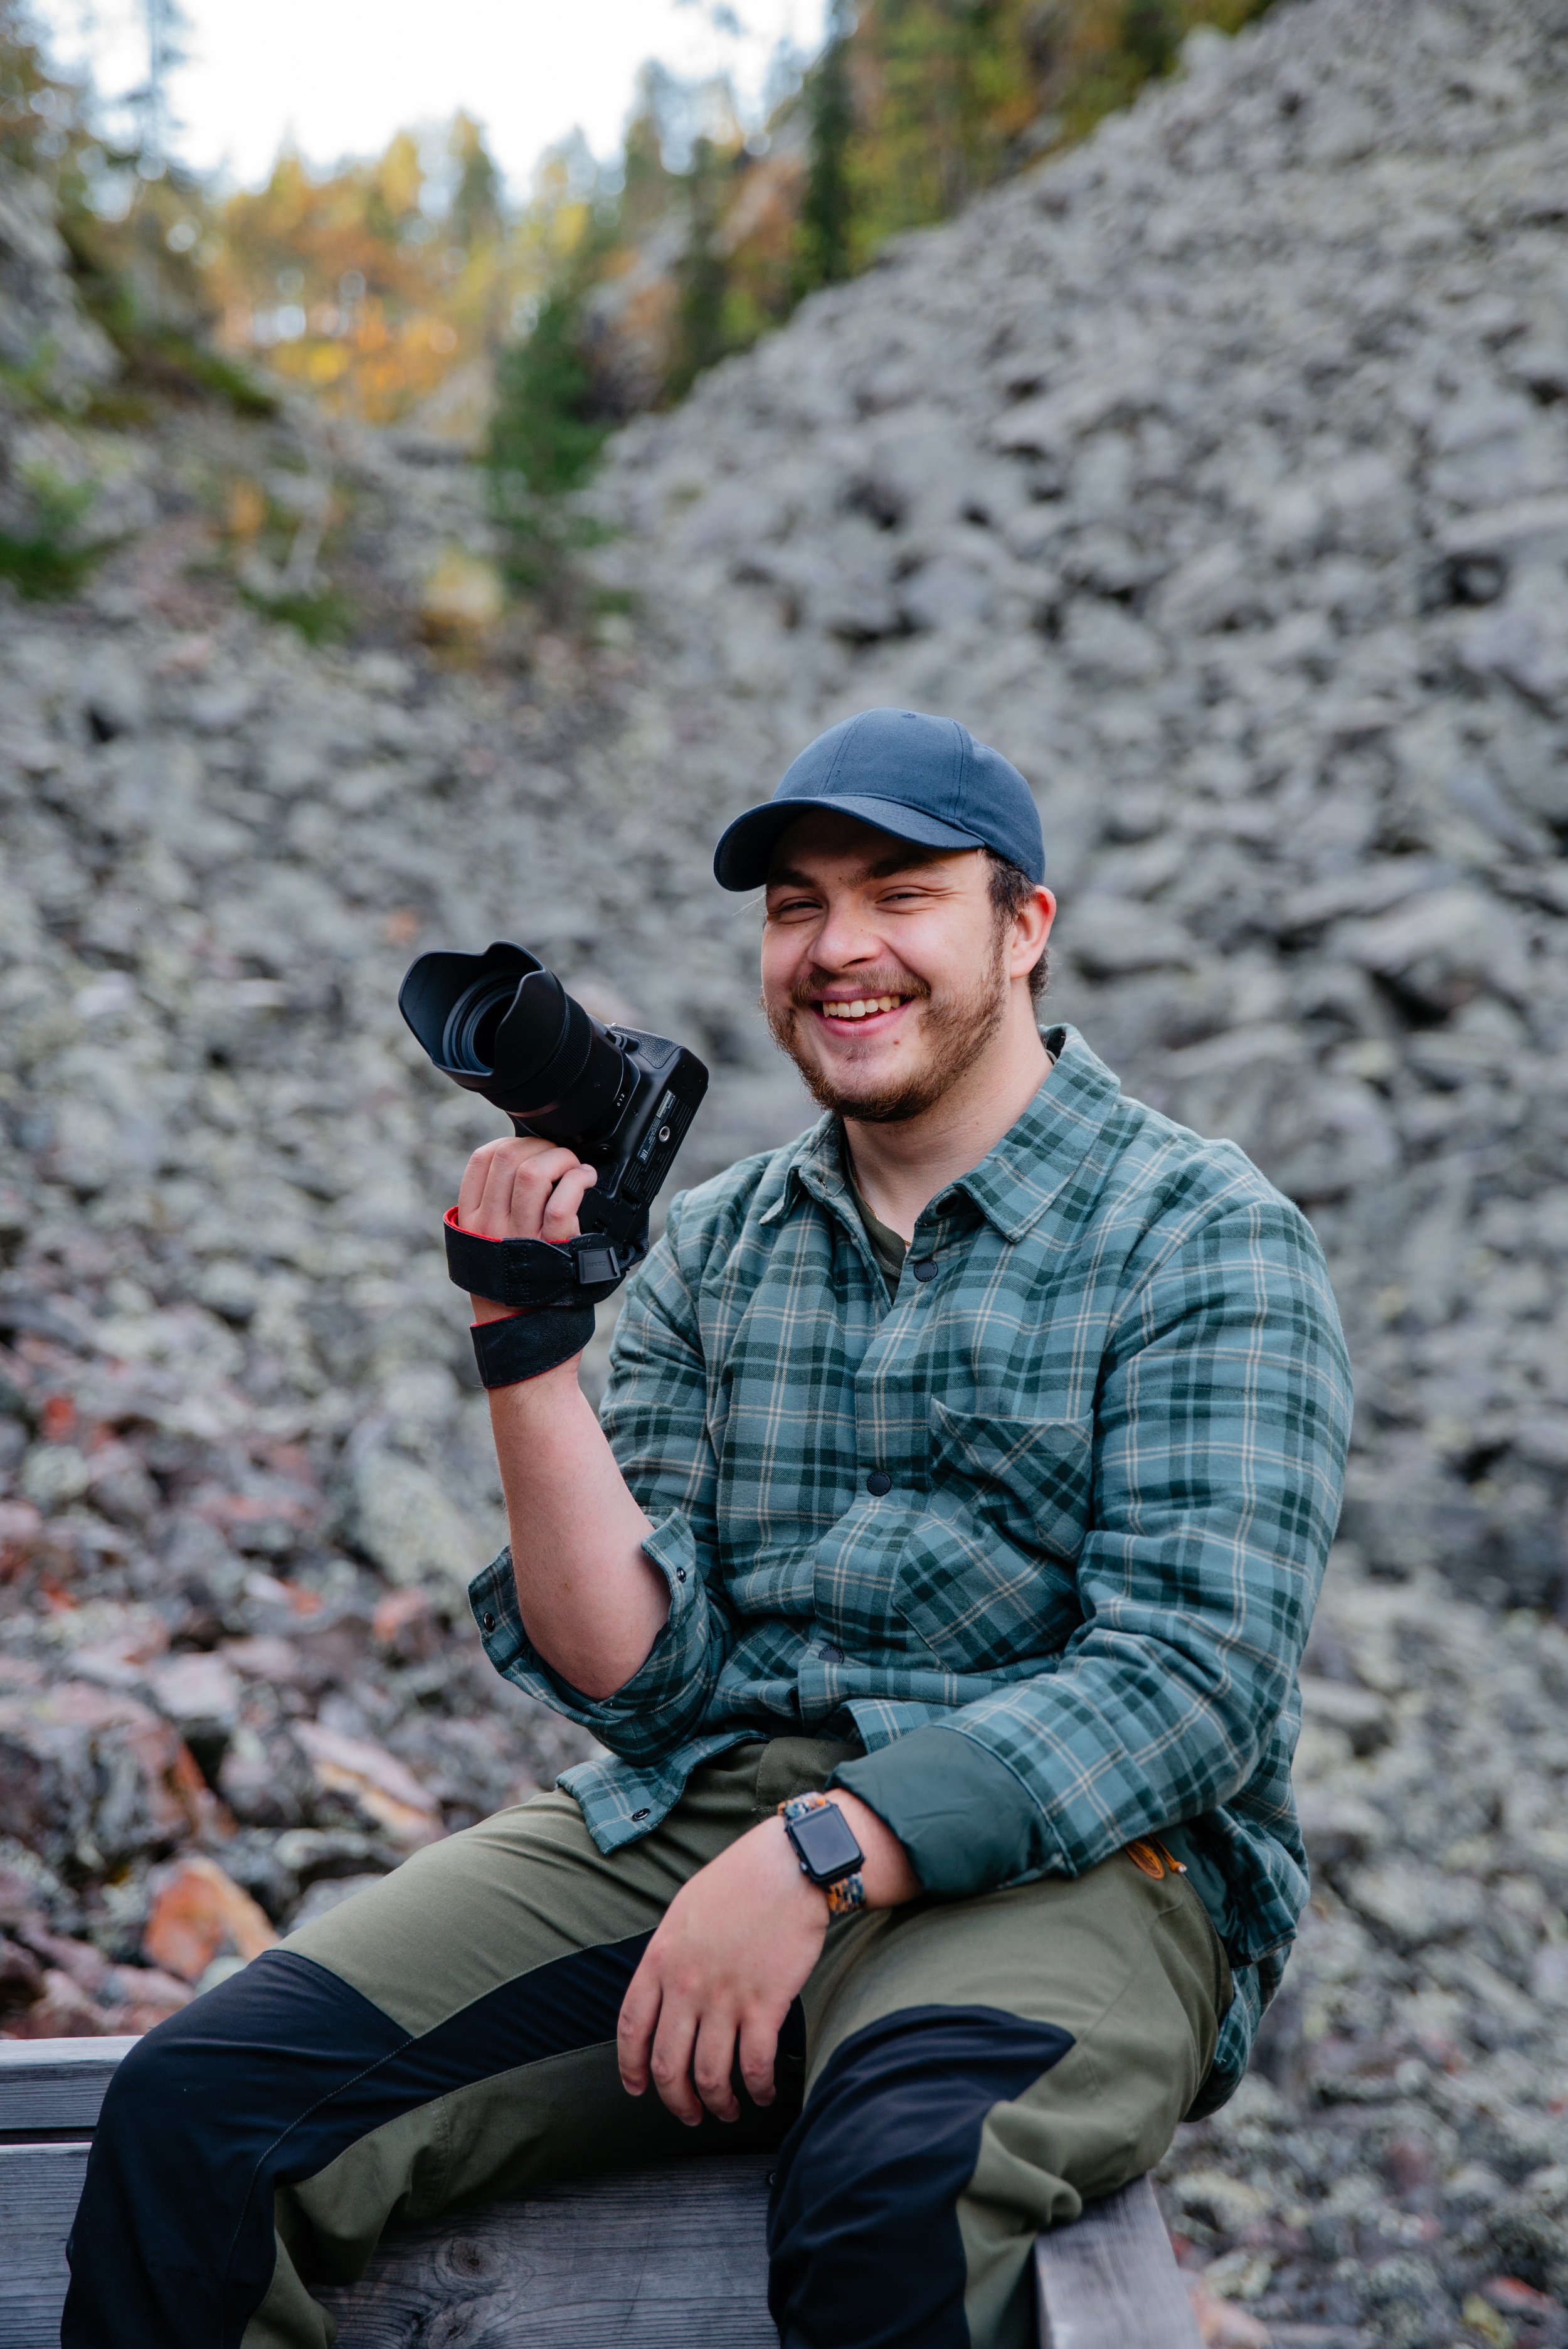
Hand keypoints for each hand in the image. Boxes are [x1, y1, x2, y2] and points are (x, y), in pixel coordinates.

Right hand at [457, 1135, 598, 1324]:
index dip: (510, 1143)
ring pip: (533, 1173)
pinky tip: (586, 1180)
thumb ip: (494, 1211)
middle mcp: (490, 1226)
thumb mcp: (486, 1248)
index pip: (481, 1160)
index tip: (530, 1149)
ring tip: (575, 1167)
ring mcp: (519, 1237)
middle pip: (508, 1158)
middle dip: (540, 1145)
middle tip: (558, 1156)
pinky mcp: (552, 1249)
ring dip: (561, 1158)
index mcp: (471, 1221)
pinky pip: (561, 1202)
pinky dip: (577, 1180)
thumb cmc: (513, 1290)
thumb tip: (523, 1168)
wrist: (525, 1336)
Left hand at [617, 1815, 827, 2124]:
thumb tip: (665, 1992)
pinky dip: (758, 2089)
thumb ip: (669, 1955)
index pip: (632, 2028)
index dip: (631, 2067)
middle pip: (668, 2064)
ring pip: (710, 2074)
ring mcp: (726, 1997)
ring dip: (718, 2103)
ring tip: (727, 2109)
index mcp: (661, 1959)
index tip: (637, 2088)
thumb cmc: (740, 1881)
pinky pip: (754, 2065)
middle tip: (689, 2113)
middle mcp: (687, 1984)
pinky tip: (763, 2092)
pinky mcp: (766, 2004)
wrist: (789, 1865)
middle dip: (676, 2100)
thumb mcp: (685, 1911)